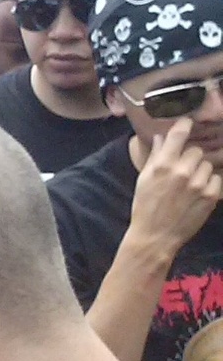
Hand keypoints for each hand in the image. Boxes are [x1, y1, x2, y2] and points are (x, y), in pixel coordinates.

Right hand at [128, 120, 221, 255]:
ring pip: (207, 165)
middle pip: (196, 151)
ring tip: (189, 186)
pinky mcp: (211, 195)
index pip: (179, 133)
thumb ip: (155, 156)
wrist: (155, 236)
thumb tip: (162, 137)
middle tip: (182, 172)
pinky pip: (216, 179)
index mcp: (162, 165)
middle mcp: (181, 171)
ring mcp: (198, 183)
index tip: (187, 124)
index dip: (184, 125)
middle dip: (190, 159)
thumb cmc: (146, 207)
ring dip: (200, 172)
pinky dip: (209, 185)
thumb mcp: (144, 179)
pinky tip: (197, 194)